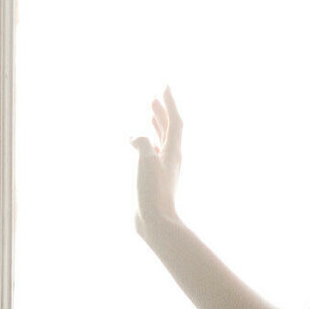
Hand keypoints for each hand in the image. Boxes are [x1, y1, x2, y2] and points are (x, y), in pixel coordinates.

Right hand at [131, 83, 181, 238]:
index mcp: (173, 152)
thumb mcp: (146, 162)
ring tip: (150, 112)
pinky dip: (147, 141)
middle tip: (155, 96)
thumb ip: (142, 143)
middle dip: (162, 111)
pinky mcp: (155, 180)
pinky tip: (141, 142)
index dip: (169, 103)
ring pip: (161, 140)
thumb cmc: (152, 193)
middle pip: (169, 128)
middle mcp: (171, 159)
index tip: (164, 85)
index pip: (174, 121)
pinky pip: (152, 153)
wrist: (156, 223)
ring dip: (156, 124)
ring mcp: (163, 170)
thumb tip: (133, 137)